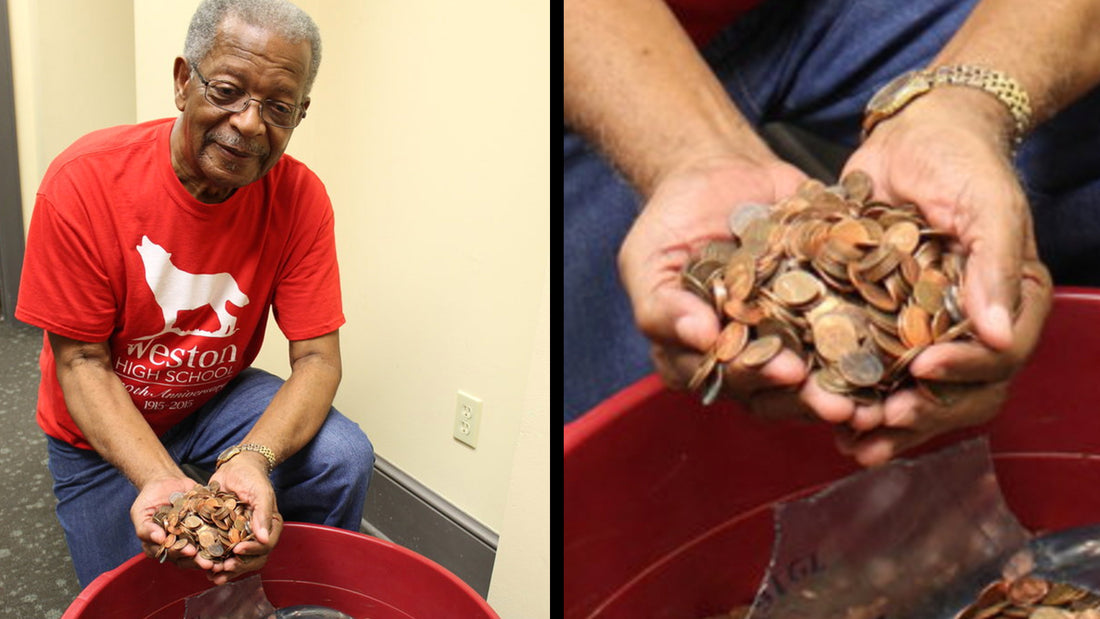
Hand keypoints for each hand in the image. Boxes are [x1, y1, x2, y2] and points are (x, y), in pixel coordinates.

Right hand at [132, 475, 212, 569]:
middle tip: (209, 563)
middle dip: (198, 561)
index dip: (179, 553)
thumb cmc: (149, 499)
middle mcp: (176, 546)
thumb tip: (158, 539)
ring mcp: (191, 539)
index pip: (169, 553)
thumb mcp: (141, 512)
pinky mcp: (204, 529)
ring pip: (201, 553)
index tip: (190, 551)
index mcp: (159, 546)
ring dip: (211, 558)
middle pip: (187, 558)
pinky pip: (213, 538)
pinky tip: (230, 546)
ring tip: (221, 562)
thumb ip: (146, 527)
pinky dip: (221, 544)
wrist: (166, 482)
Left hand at [205, 453, 281, 584]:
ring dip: (225, 570)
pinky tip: (204, 568)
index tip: (238, 550)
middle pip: (252, 559)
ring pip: (236, 560)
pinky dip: (213, 561)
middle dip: (238, 566)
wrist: (234, 467)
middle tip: (223, 567)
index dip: (253, 551)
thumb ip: (263, 514)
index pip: (265, 546)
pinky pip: (221, 552)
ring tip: (212, 574)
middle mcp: (256, 534)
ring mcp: (240, 536)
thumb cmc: (251, 476)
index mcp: (269, 525)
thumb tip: (264, 538)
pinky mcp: (223, 535)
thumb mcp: (260, 492)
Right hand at [620, 154, 860, 422]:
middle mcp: (744, 358)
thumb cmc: (673, 222)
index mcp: (699, 355)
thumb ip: (662, 305)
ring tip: (872, 404)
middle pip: (774, 393)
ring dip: (843, 395)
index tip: (785, 370)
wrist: (721, 176)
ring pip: (814, 383)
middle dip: (808, 401)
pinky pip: (849, 344)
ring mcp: (787, 341)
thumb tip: (701, 338)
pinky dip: (872, 356)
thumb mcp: (648, 259)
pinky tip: (897, 362)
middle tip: (840, 406)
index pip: (725, 379)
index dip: (756, 378)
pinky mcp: (825, 318)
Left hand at [835, 88, 1054, 464]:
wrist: (911, 135)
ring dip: (885, 423)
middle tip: (879, 421)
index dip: (965, 372)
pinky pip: (871, 370)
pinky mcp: (877, 322)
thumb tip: (999, 335)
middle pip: (959, 393)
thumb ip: (994, 264)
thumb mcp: (987, 202)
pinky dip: (852, 395)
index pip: (1000, 357)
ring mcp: (923, 329)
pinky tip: (827, 415)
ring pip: (914, 393)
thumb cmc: (960, 161)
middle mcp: (968, 326)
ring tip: (851, 438)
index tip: (924, 369)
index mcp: (1008, 302)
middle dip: (922, 413)